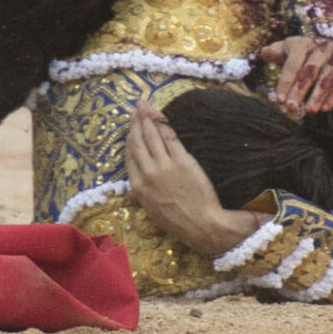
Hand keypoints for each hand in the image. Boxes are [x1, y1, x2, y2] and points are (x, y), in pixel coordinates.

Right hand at [125, 104, 257, 255]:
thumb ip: (141, 196)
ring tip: (145, 108)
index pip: (130, 156)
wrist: (202, 225)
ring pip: (152, 136)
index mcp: (138, 187)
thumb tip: (132, 189)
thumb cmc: (178, 222)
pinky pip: (170, 138)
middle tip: (136, 109)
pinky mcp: (182, 160)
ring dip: (147, 119)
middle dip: (136, 123)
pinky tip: (162, 118)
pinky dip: (165, 125)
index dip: (130, 139)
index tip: (131, 129)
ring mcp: (164, 165)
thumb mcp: (152, 211)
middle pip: (139, 142)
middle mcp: (148, 173)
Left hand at [258, 36, 332, 116]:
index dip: (286, 82)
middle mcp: (321, 48)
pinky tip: (324, 108)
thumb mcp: (288, 51)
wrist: (332, 49)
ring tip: (309, 111)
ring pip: (326, 78)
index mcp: (303, 43)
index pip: (293, 63)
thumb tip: (265, 52)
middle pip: (310, 71)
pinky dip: (332, 96)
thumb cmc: (302, 54)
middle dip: (300, 90)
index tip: (280, 99)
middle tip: (291, 107)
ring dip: (317, 96)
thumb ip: (276, 53)